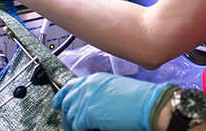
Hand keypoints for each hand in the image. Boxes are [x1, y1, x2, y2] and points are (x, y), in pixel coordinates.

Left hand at [52, 72, 174, 130]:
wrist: (148, 105)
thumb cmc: (138, 98)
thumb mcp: (115, 89)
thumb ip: (99, 94)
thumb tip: (91, 104)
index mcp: (95, 79)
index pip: (71, 86)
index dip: (63, 96)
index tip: (58, 103)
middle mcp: (88, 87)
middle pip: (67, 101)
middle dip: (66, 113)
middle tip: (68, 123)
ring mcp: (86, 100)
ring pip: (70, 115)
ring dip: (73, 124)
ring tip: (78, 129)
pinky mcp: (87, 114)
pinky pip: (76, 126)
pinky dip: (78, 130)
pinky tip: (86, 130)